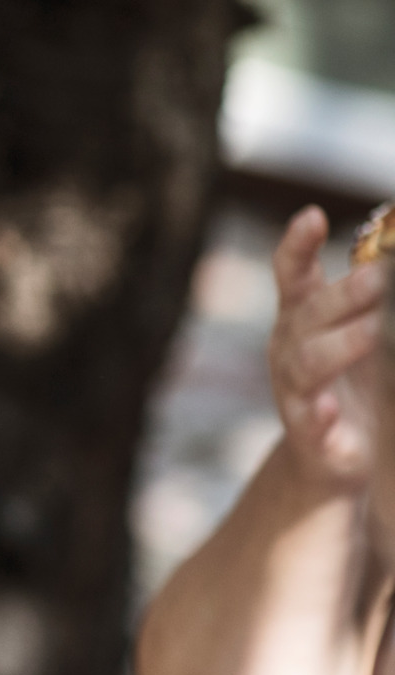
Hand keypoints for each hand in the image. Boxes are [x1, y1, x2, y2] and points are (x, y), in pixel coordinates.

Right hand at [269, 205, 384, 493]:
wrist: (329, 457)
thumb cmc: (350, 382)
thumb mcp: (356, 330)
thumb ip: (369, 296)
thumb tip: (389, 254)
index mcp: (301, 319)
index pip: (292, 274)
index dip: (297, 245)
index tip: (313, 216)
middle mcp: (290, 349)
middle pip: (309, 315)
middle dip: (343, 294)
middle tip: (378, 277)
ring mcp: (296, 393)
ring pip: (309, 364)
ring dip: (341, 345)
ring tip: (373, 332)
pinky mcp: (312, 436)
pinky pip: (311, 424)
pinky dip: (320, 416)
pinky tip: (332, 410)